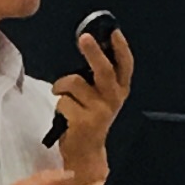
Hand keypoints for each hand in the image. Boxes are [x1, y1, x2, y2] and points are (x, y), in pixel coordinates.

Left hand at [50, 21, 135, 180]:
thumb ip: (97, 76)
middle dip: (94, 52)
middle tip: (84, 37)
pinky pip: (63, 101)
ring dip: (61, 86)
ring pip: (74, 83)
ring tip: (61, 94)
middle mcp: (113, 99)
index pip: (125, 65)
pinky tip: (64, 114)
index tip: (114, 32)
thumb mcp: (99, 95)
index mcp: (119, 90)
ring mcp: (100, 111)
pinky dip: (58, 105)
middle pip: (105, 70)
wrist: (86, 152)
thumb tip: (88, 46)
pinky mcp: (84, 122)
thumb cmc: (88, 117)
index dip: (121, 48)